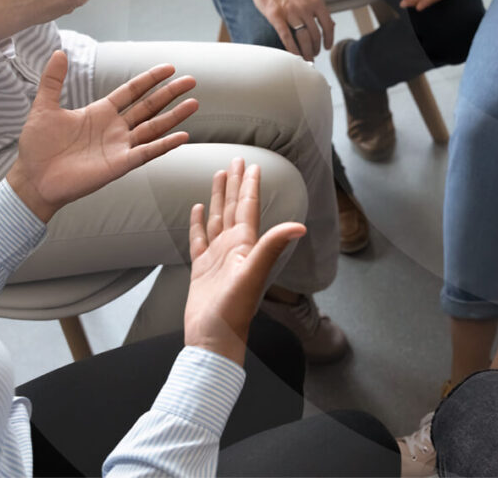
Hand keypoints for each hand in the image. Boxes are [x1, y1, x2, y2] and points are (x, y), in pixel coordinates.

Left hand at [6, 51, 197, 221]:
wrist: (32, 178)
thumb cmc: (37, 146)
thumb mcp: (44, 107)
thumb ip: (53, 80)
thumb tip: (59, 52)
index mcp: (100, 112)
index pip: (132, 91)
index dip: (150, 79)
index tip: (169, 68)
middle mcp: (115, 128)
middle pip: (149, 106)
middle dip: (170, 93)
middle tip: (191, 81)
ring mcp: (120, 146)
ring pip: (154, 127)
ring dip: (174, 116)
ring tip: (194, 103)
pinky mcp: (120, 165)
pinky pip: (147, 153)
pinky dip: (165, 145)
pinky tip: (182, 136)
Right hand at [184, 159, 305, 364]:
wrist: (214, 339)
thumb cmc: (234, 311)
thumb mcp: (253, 274)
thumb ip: (272, 247)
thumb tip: (300, 226)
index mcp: (246, 245)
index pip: (249, 207)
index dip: (250, 185)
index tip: (252, 164)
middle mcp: (234, 247)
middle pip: (234, 207)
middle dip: (235, 183)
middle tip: (236, 159)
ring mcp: (217, 257)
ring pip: (218, 218)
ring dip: (218, 197)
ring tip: (217, 175)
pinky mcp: (202, 268)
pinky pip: (199, 238)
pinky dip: (198, 222)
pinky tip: (198, 208)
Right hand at [247, 0, 333, 60]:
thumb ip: (318, 5)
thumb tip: (327, 21)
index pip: (328, 24)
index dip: (329, 39)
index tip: (327, 46)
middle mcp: (305, 7)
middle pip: (315, 35)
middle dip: (316, 47)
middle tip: (314, 53)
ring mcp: (290, 12)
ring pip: (303, 38)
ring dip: (306, 51)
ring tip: (306, 57)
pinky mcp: (276, 16)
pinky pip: (287, 37)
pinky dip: (292, 49)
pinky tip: (295, 54)